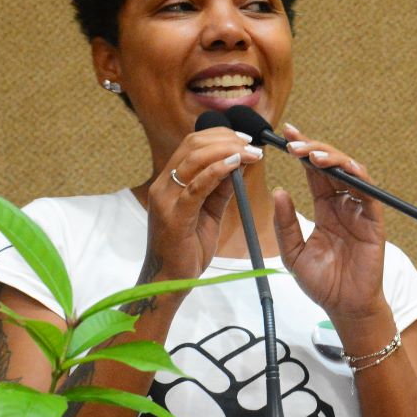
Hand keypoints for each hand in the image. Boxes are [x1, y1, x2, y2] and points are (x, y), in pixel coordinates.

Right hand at [143, 129, 262, 281]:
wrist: (169, 281)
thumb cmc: (188, 249)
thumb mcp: (209, 213)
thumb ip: (221, 189)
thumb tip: (240, 165)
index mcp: (169, 182)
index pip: (191, 144)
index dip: (220, 135)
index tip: (245, 139)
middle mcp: (163, 185)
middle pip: (193, 145)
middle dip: (226, 139)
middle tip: (252, 144)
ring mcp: (166, 199)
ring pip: (194, 160)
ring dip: (227, 151)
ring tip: (252, 153)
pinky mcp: (175, 216)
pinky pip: (196, 186)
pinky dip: (217, 171)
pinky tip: (236, 164)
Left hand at [271, 123, 387, 322]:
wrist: (344, 308)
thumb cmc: (322, 283)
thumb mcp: (293, 253)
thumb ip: (285, 224)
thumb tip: (279, 192)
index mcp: (324, 208)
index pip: (313, 172)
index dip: (302, 152)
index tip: (285, 135)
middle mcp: (343, 204)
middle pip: (331, 166)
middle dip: (313, 149)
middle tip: (293, 142)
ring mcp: (359, 211)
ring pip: (350, 173)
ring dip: (332, 158)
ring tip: (311, 154)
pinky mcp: (374, 221)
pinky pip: (369, 193)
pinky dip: (359, 177)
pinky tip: (344, 168)